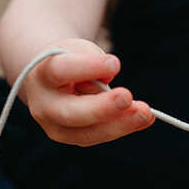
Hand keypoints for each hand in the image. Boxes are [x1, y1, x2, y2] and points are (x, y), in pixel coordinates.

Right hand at [21, 38, 153, 145]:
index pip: (61, 71)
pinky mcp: (72, 138)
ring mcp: (55, 127)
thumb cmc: (67, 61)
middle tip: (127, 97)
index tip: (115, 64)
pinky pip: (98, 136)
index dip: (88, 68)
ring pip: (88, 132)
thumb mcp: (78, 50)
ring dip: (120, 124)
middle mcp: (44, 105)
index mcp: (42, 75)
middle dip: (102, 108)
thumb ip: (93, 61)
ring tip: (145, 113)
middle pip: (71, 112)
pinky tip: (143, 119)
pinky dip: (122, 127)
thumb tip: (110, 81)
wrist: (49, 81)